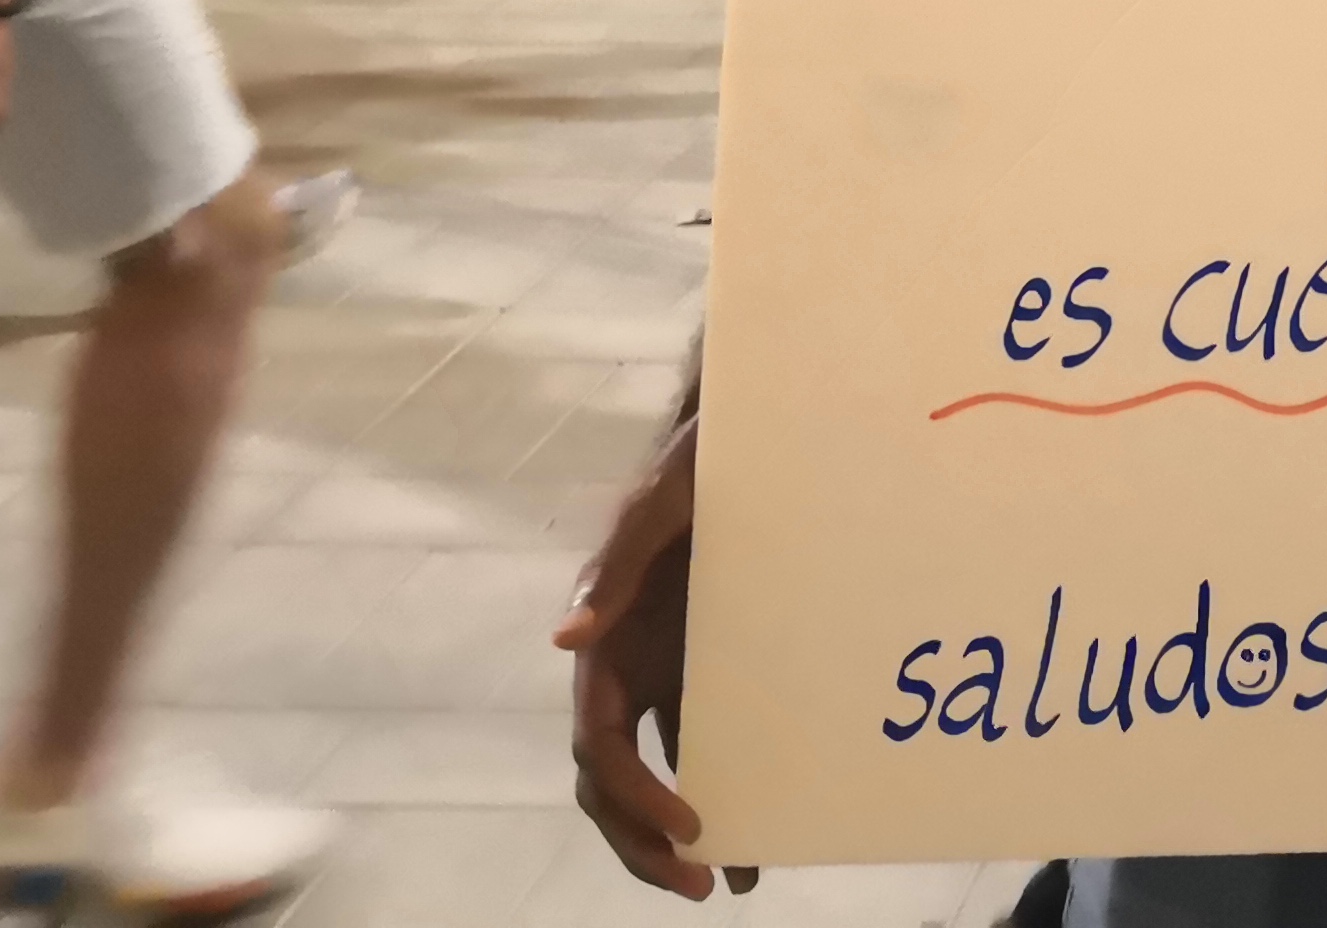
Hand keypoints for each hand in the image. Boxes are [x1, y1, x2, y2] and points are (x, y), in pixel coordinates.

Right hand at [558, 417, 753, 898]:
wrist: (749, 443)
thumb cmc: (695, 466)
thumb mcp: (659, 503)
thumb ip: (617, 562)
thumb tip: (567, 638)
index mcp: (605, 646)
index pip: (598, 746)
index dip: (632, 796)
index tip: (686, 824)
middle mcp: (626, 671)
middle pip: (612, 782)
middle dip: (642, 841)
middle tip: (699, 883)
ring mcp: (665, 674)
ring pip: (655, 774)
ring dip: (677, 832)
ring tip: (735, 876)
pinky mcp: (705, 670)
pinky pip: (702, 744)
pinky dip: (721, 786)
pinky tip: (759, 822)